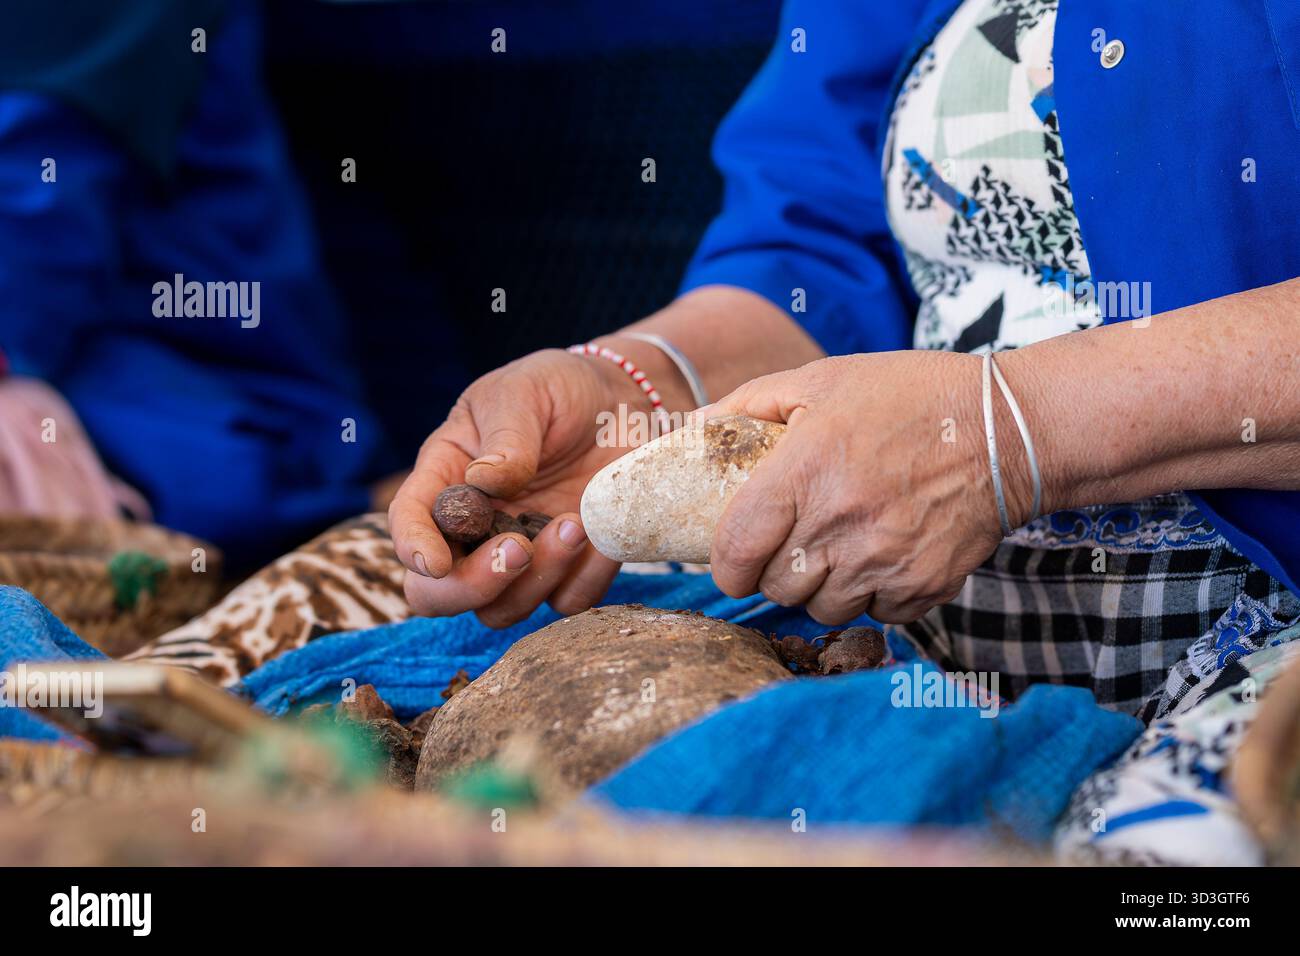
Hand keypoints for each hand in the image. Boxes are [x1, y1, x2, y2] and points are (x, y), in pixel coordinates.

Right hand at [389, 348, 652, 626]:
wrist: (624, 401)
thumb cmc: (559, 388)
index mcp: (445, 478)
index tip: (436, 561)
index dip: (413, 547)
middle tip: (517, 550)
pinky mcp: (570, 568)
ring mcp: (521, 554)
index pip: (410, 522)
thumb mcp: (525, 392)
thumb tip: (484, 481)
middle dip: (471, 585)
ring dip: (536, 579)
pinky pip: (569, 600)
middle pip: (441, 593)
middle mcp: (474, 528)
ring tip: (574, 523)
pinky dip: (586, 578)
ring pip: (504, 608)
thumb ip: (506, 436)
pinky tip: (602, 535)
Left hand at [706, 351, 1030, 624]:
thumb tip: (692, 425)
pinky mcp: (924, 586)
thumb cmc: (908, 396)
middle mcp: (840, 522)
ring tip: (836, 552)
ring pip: (821, 608)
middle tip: (787, 549)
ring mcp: (885, 560)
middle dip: (771, 573)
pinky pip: (876, 615)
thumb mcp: (822, 379)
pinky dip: (872, 596)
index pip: (736, 549)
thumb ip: (749, 403)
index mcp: (804, 471)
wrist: (1008, 427)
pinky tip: (880, 558)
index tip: (732, 561)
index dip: (725, 565)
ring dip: (820, 589)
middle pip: (775, 587)